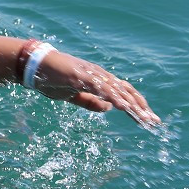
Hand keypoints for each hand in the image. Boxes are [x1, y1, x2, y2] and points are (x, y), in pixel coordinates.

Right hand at [33, 50, 160, 126]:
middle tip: (153, 122)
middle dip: (140, 107)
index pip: (124, 92)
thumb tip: (109, 108)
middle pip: (126, 91)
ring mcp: (90, 74)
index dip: (137, 105)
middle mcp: (99, 75)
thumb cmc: (53, 79)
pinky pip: (100, 87)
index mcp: (99, 80)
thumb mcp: (74, 96)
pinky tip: (123, 106)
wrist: (35, 66)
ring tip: (143, 117)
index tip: (148, 120)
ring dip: (131, 104)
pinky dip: (113, 96)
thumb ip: (91, 102)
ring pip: (117, 90)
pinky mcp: (80, 76)